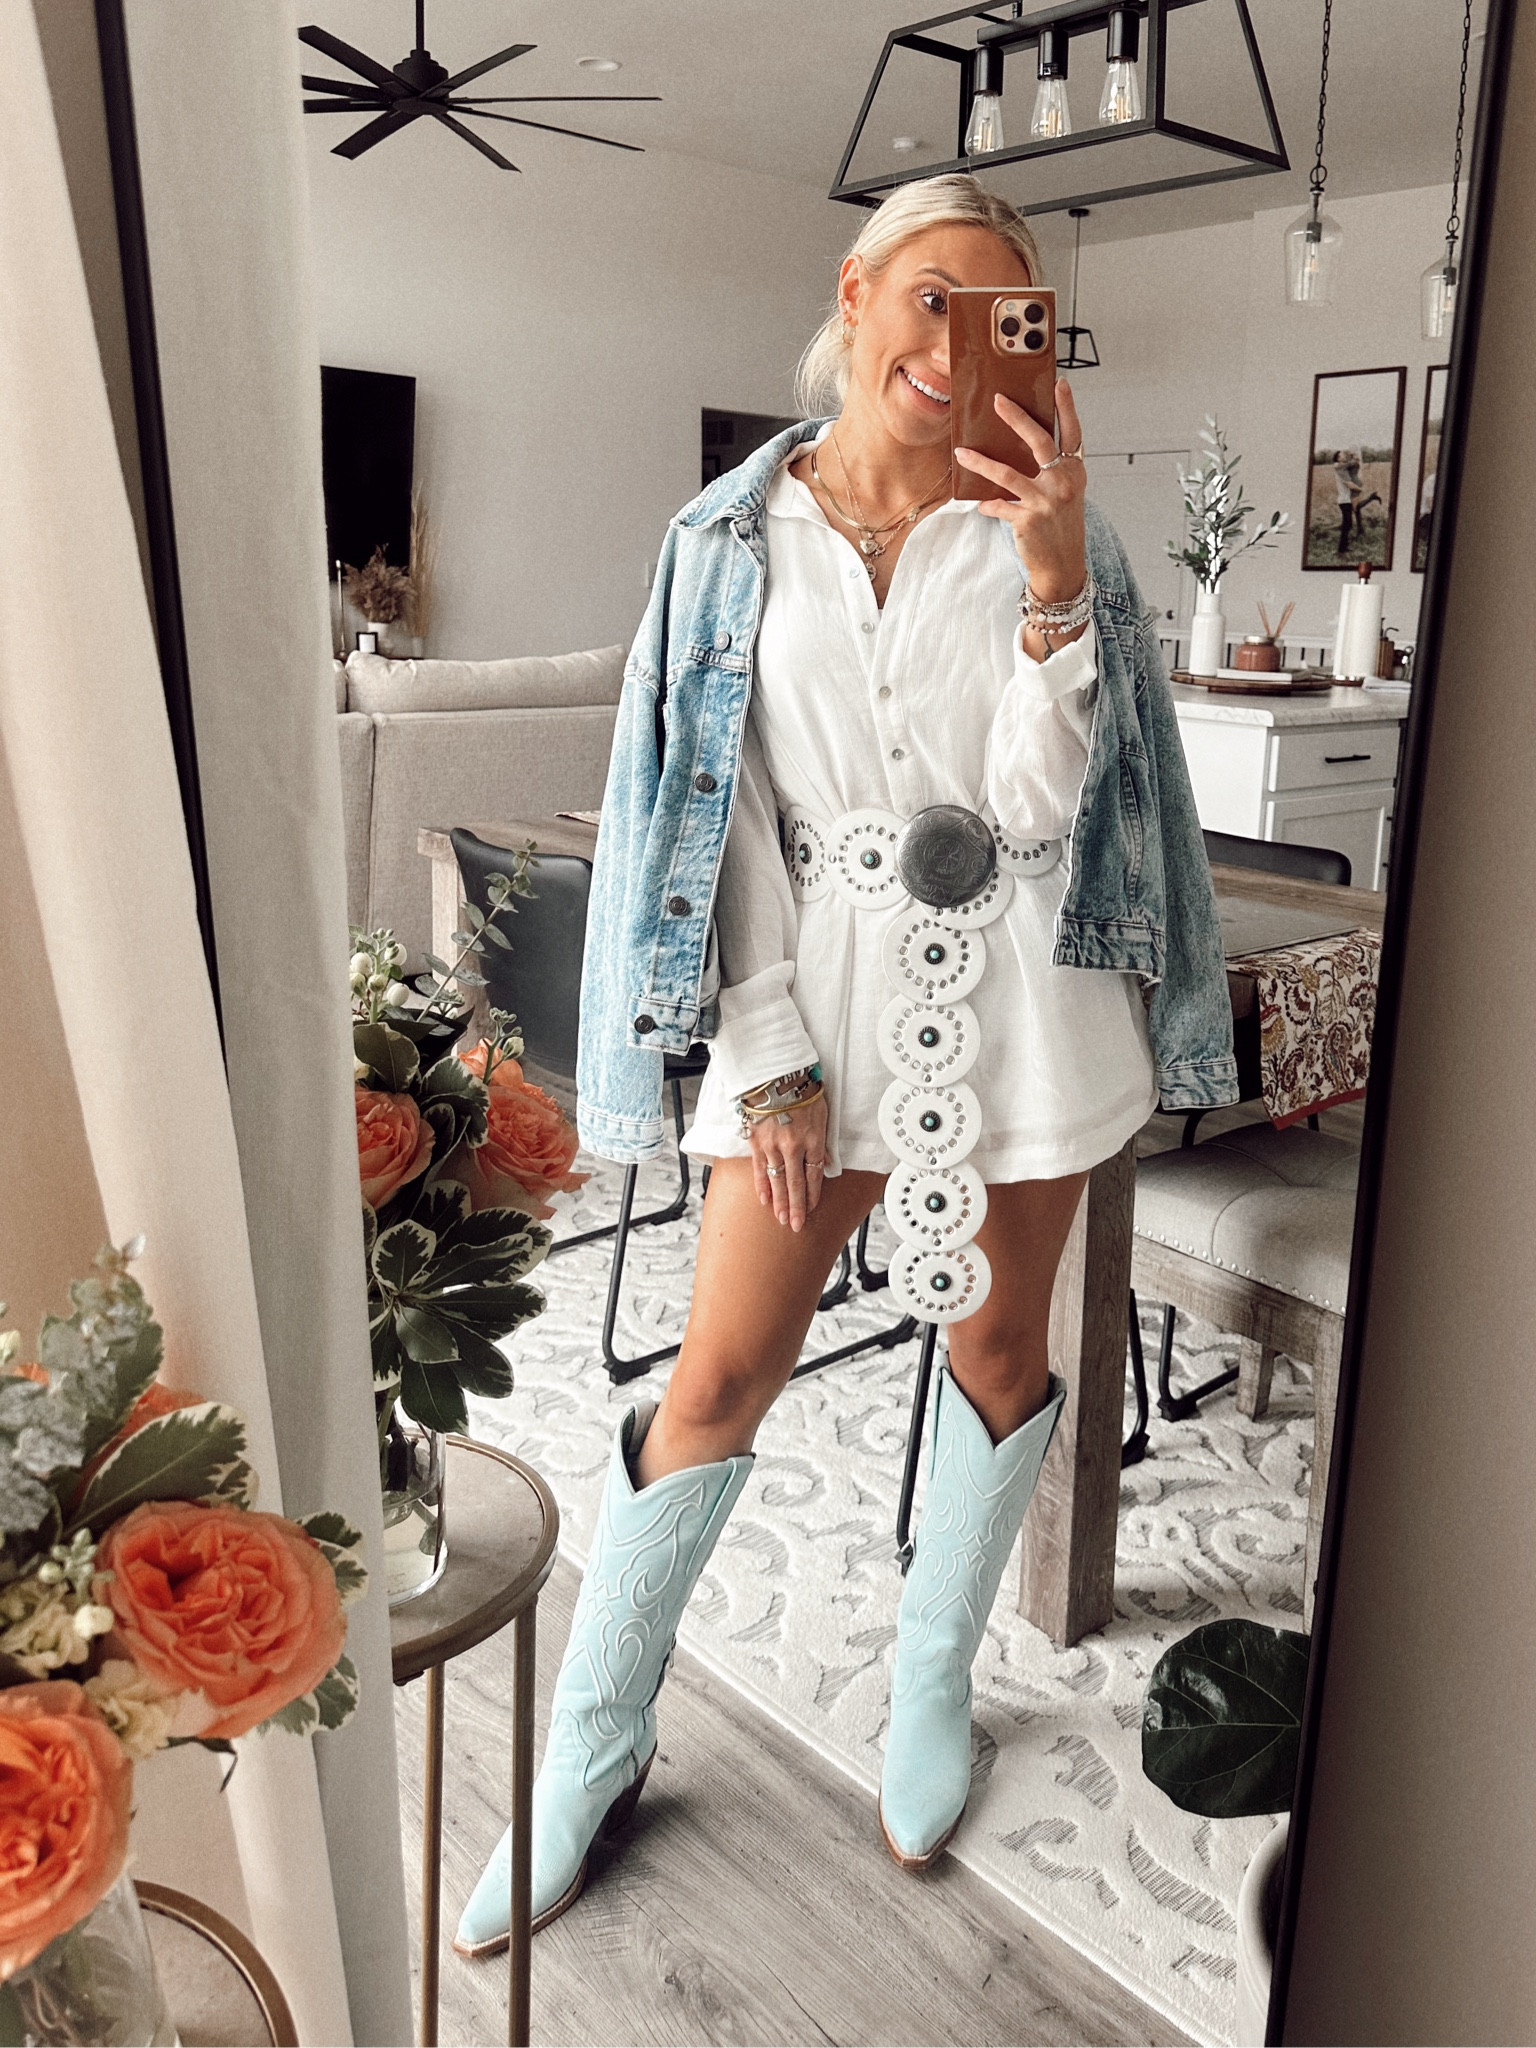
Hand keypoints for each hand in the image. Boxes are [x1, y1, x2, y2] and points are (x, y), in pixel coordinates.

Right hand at [747, 1093, 828, 1231]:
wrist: (774, 1074)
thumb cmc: (801, 1089)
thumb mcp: (823, 1113)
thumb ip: (824, 1140)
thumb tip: (826, 1163)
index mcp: (813, 1139)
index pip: (814, 1174)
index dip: (813, 1194)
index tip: (812, 1209)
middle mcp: (793, 1146)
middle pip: (796, 1184)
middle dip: (797, 1207)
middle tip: (796, 1226)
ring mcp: (772, 1145)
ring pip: (777, 1180)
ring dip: (780, 1202)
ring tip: (782, 1219)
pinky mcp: (756, 1141)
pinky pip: (759, 1168)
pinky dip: (762, 1185)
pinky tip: (764, 1200)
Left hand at [955, 377, 1087, 606]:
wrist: (1062, 565)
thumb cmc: (1060, 525)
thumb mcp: (1065, 493)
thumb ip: (1052, 469)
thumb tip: (1025, 443)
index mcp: (1074, 471)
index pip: (1072, 433)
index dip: (1067, 407)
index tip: (1059, 383)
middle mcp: (1063, 483)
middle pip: (1039, 442)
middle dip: (1017, 418)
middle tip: (998, 400)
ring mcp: (1045, 502)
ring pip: (1007, 473)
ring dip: (980, 462)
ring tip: (961, 452)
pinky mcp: (1027, 520)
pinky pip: (998, 506)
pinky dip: (988, 505)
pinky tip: (981, 504)